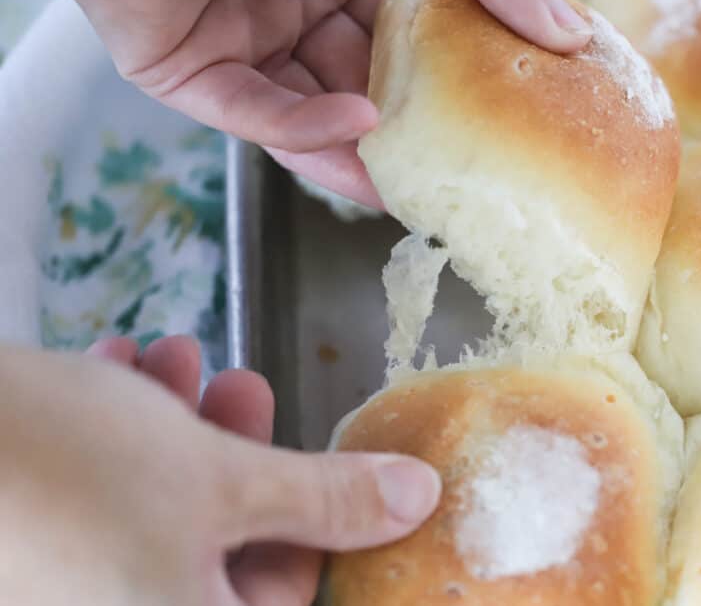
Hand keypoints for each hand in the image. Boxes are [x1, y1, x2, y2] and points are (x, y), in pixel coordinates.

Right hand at [0, 336, 440, 604]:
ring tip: (174, 360)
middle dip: (239, 461)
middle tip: (240, 389)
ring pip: (155, 517)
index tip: (327, 469)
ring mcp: (66, 591)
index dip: (319, 534)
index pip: (285, 598)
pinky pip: (95, 505)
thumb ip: (326, 499)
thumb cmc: (62, 472)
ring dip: (175, 433)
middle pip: (221, 558)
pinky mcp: (29, 549)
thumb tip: (419, 501)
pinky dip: (116, 438)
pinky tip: (115, 364)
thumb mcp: (216, 480)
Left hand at [31, 0, 590, 207]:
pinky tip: (357, 133)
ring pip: (309, 111)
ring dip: (362, 151)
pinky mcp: (184, 67)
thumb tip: (567, 31)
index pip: (407, 31)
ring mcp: (238, 32)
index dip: (451, 74)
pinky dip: (303, 128)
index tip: (499, 115)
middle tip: (462, 173)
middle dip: (409, 128)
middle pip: (363, 79)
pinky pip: (254, 111)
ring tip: (418, 194)